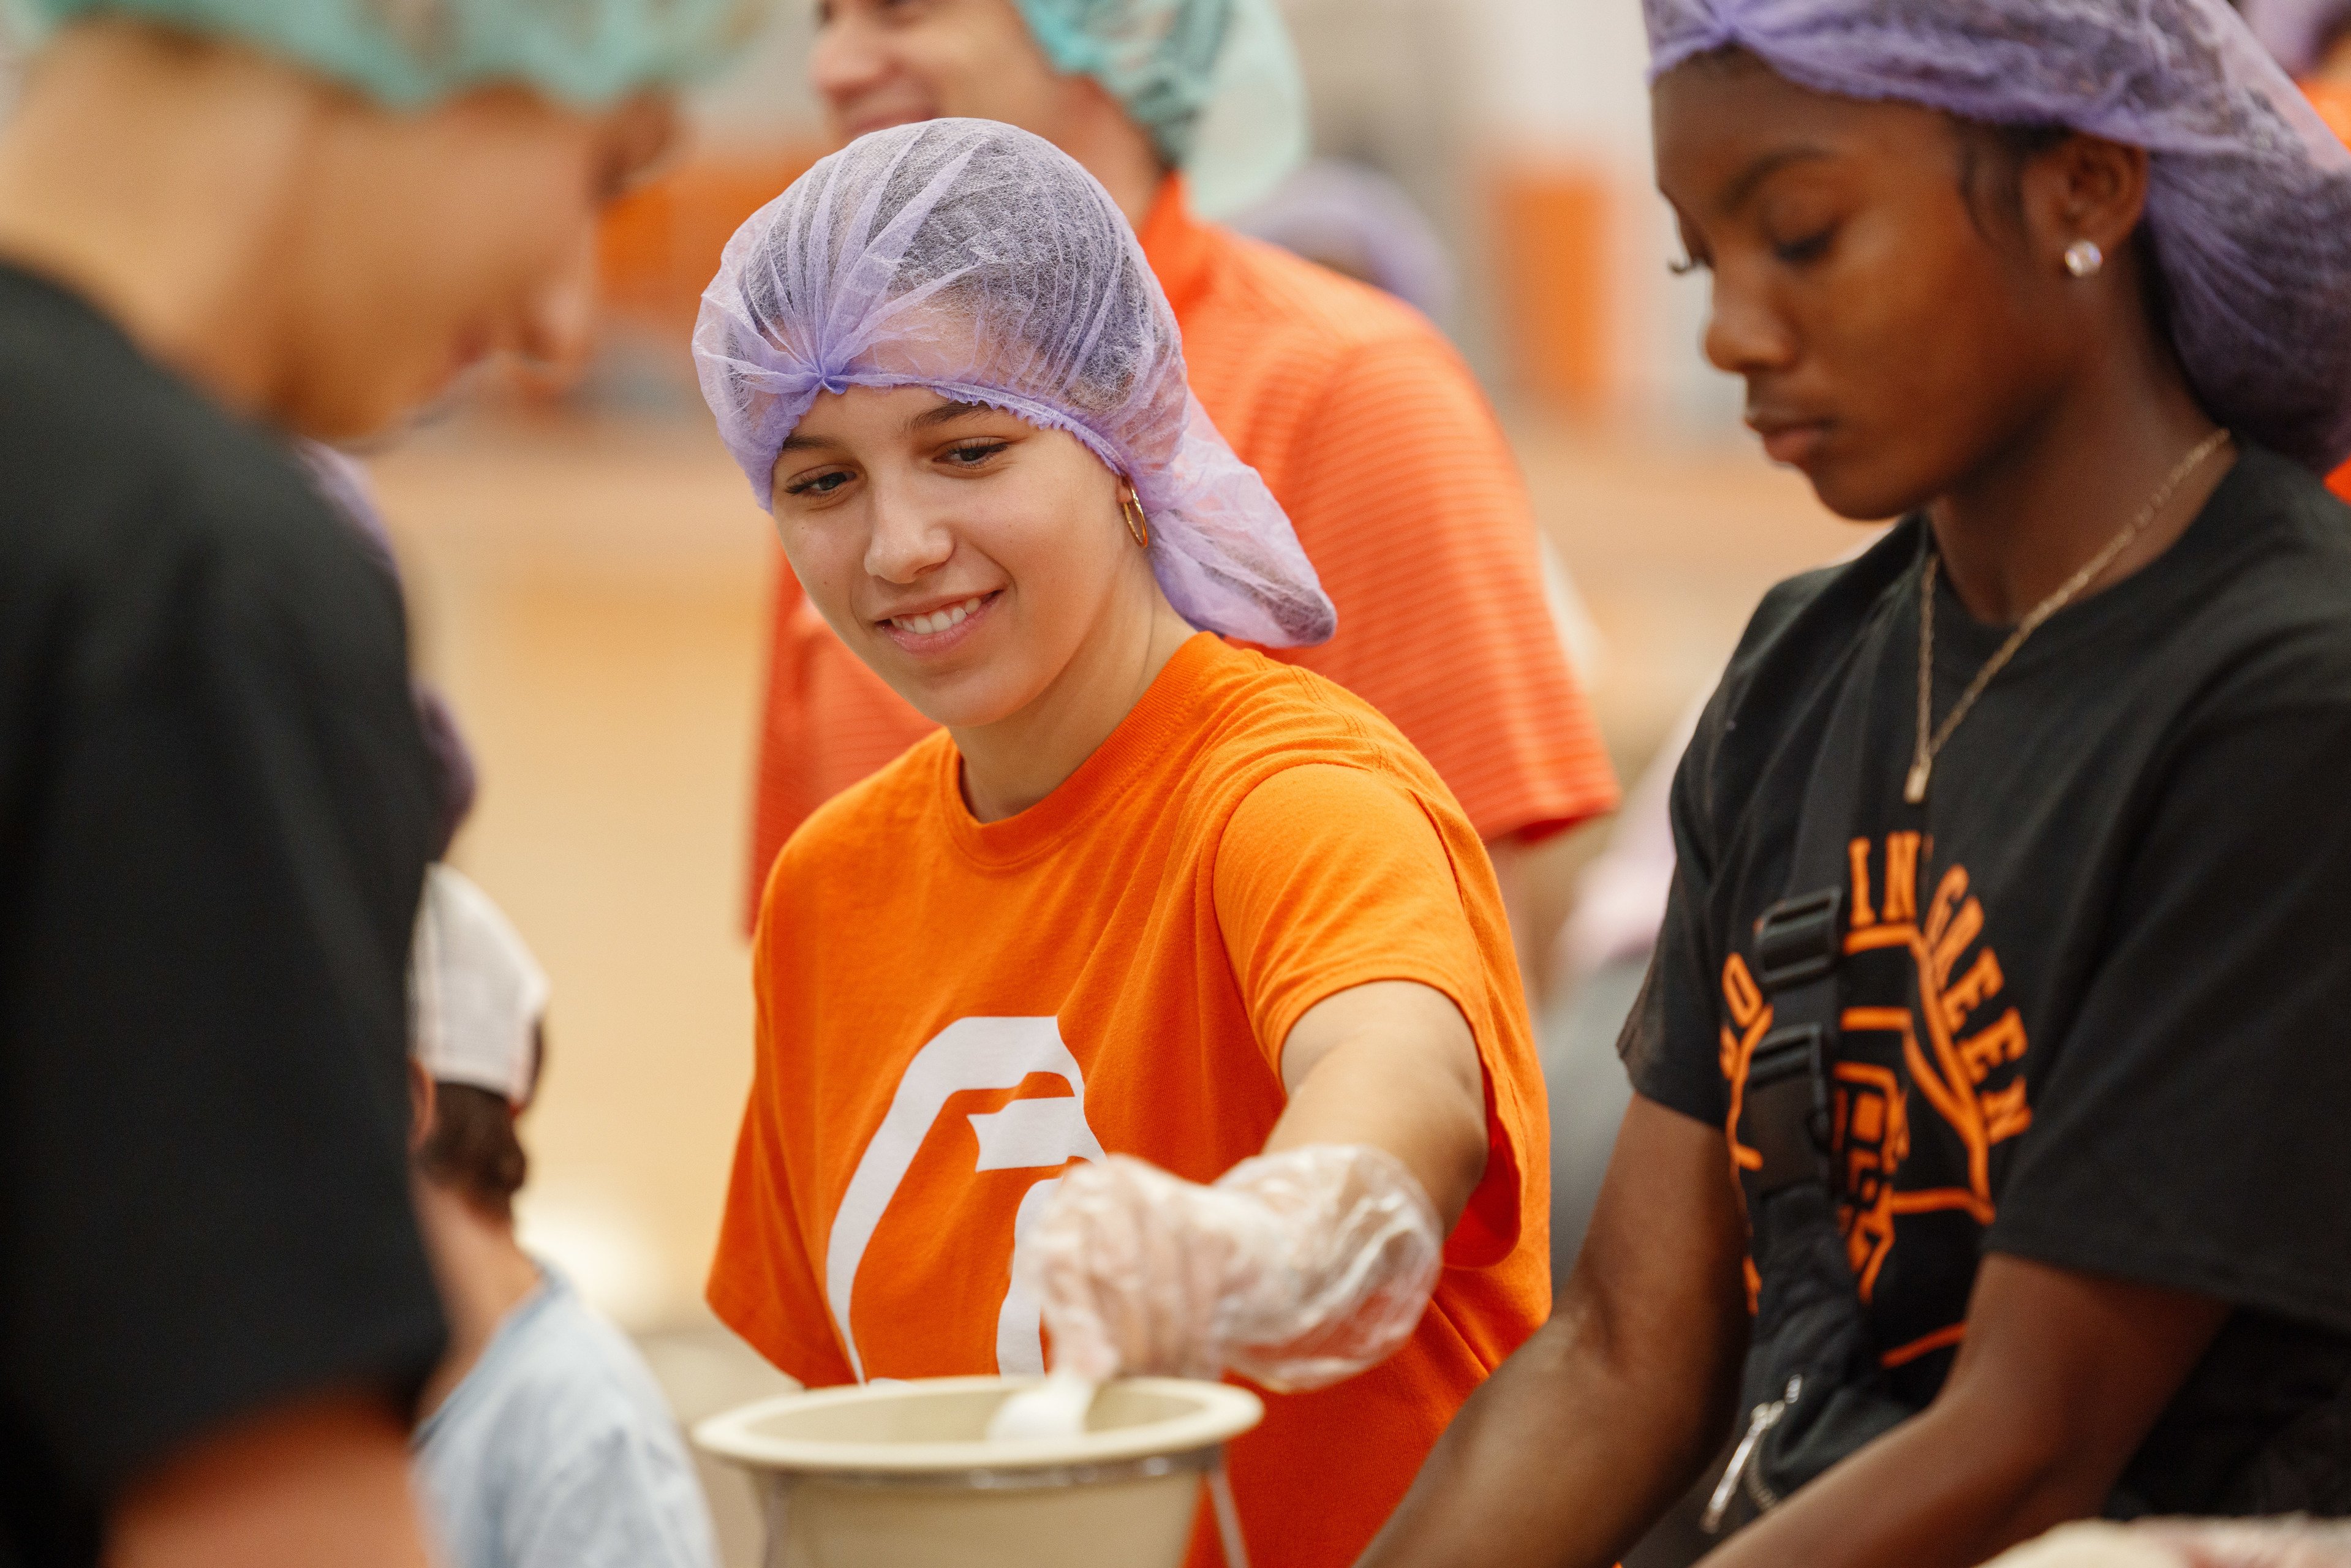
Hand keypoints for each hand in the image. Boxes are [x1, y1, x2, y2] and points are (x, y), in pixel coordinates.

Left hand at [1022, 1144, 1441, 1390]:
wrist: (1239, 1246)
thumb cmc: (1152, 1281)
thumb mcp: (1102, 1304)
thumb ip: (1081, 1336)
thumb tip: (1076, 1384)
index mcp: (1070, 1204)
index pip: (1059, 1259)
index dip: (1075, 1320)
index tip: (1094, 1373)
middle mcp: (1111, 1184)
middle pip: (1112, 1273)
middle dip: (1126, 1345)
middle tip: (1137, 1393)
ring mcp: (1164, 1194)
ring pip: (1156, 1289)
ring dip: (1164, 1352)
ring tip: (1169, 1388)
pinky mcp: (1212, 1221)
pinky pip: (1199, 1295)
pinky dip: (1198, 1343)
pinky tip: (1199, 1369)